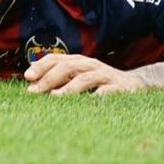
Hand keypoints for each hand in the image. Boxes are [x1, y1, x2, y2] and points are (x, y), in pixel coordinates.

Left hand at [24, 52, 143, 94]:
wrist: (136, 85)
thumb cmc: (100, 83)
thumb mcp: (79, 77)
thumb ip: (59, 77)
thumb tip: (31, 80)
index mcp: (79, 61)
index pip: (57, 59)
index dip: (41, 66)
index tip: (27, 77)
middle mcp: (90, 65)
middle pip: (68, 67)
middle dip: (49, 78)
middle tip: (35, 91)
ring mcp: (105, 75)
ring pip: (85, 78)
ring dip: (69, 88)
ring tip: (55, 97)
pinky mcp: (119, 88)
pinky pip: (107, 92)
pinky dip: (97, 97)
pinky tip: (87, 104)